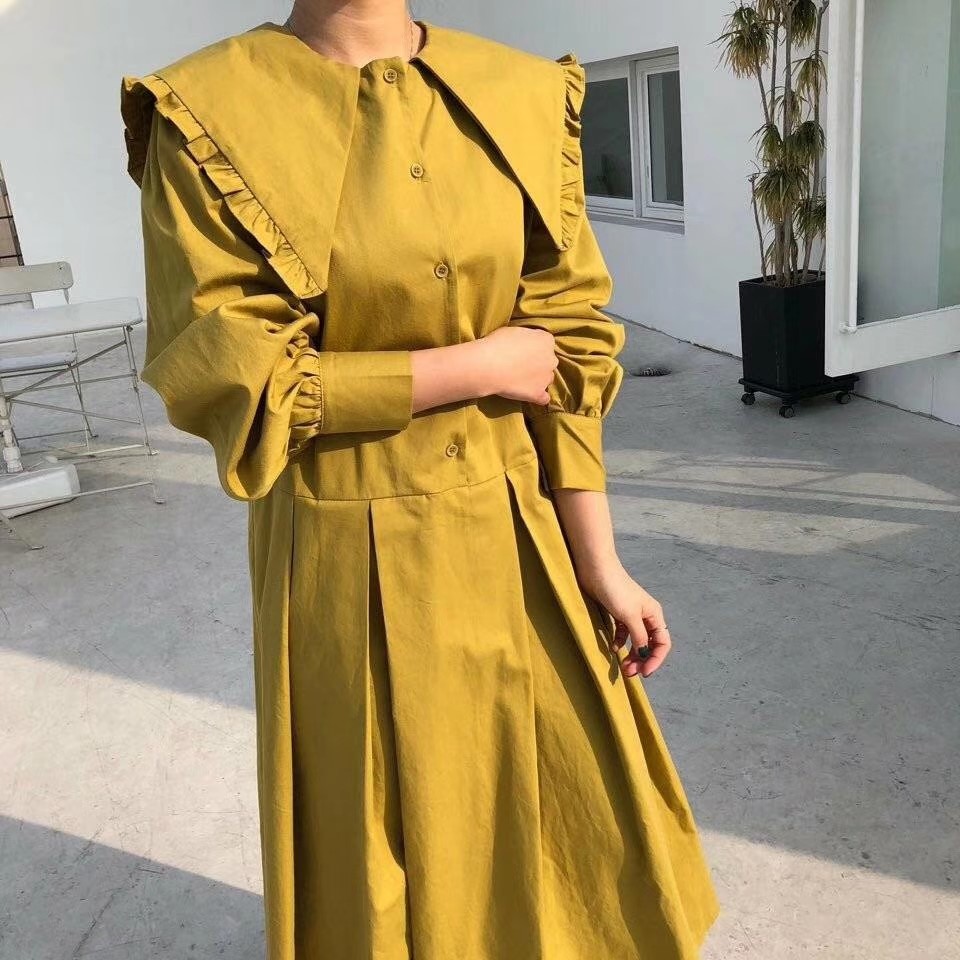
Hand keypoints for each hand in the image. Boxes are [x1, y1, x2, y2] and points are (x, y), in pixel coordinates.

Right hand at [478, 325, 557, 404]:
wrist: (489, 365)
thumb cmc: (498, 344)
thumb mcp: (515, 331)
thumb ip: (526, 338)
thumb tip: (525, 344)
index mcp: (546, 340)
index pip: (545, 342)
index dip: (532, 346)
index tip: (521, 350)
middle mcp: (551, 359)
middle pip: (548, 361)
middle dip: (538, 363)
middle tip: (520, 364)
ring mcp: (546, 378)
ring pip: (547, 379)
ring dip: (538, 379)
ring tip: (521, 380)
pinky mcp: (538, 393)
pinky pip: (544, 398)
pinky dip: (538, 397)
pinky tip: (529, 394)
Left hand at [578, 558, 671, 677]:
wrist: (596, 569)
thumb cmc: (615, 590)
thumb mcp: (630, 616)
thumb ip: (639, 636)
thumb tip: (645, 653)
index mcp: (654, 615)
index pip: (662, 642)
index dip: (656, 659)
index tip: (644, 672)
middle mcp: (645, 616)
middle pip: (649, 644)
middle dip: (642, 659)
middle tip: (629, 672)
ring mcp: (631, 615)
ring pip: (636, 641)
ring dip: (632, 654)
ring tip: (622, 666)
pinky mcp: (617, 613)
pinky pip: (623, 633)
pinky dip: (620, 642)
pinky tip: (613, 649)